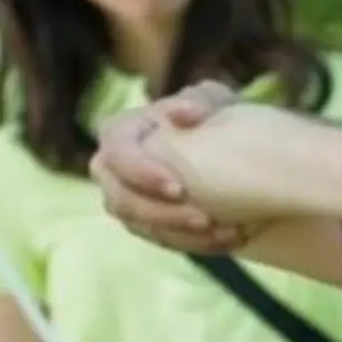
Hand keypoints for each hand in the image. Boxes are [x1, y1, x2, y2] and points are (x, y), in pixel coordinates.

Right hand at [91, 80, 247, 253]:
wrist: (228, 147)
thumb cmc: (213, 116)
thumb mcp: (212, 99)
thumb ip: (201, 99)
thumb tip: (188, 113)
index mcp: (119, 134)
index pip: (117, 156)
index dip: (141, 175)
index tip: (179, 189)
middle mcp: (112, 170)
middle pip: (121, 201)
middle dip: (162, 214)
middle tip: (204, 219)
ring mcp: (126, 201)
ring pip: (142, 227)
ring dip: (183, 234)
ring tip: (227, 231)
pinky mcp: (146, 224)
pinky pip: (163, 241)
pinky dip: (197, 243)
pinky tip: (230, 238)